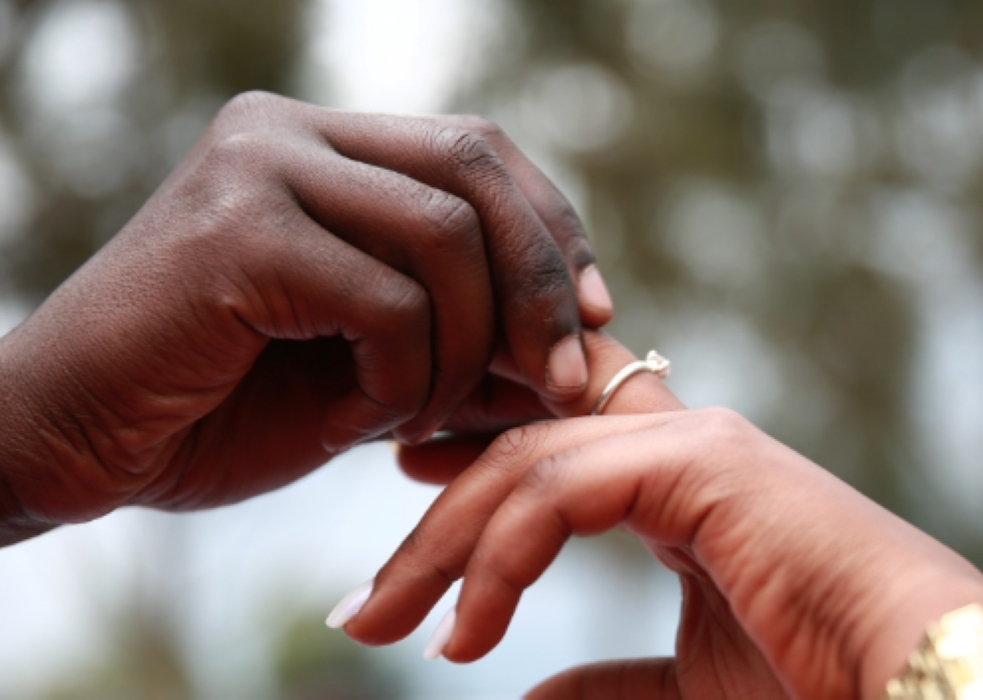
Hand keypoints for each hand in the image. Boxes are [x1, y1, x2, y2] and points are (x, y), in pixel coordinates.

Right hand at [0, 92, 611, 542]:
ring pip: (443, 237)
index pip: (479, 150)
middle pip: (475, 168)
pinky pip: (387, 301)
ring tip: (412, 414)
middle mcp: (290, 133)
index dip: (552, 231)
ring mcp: (259, 169)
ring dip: (461, 350)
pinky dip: (399, 377)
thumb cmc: (225, 405)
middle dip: (541, 283)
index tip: (599, 314)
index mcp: (324, 147)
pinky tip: (352, 420)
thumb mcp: (378, 367)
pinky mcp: (235, 231)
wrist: (80, 446)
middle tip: (563, 378)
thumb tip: (589, 346)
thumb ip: (468, 341)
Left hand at [339, 335, 982, 699]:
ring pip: (529, 462)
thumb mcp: (690, 690)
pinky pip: (566, 487)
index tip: (401, 533)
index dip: (467, 481)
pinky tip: (466, 630)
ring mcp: (697, 446)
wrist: (919, 685)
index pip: (551, 456)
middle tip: (364, 607)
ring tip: (388, 624)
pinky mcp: (706, 462)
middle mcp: (686, 448)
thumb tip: (531, 694)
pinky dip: (502, 553)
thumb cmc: (824, 689)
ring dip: (445, 542)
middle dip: (433, 525)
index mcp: (683, 488)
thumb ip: (611, 684)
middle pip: (521, 454)